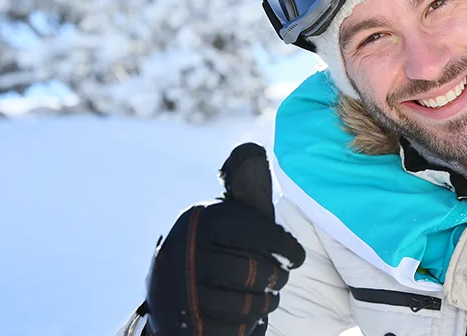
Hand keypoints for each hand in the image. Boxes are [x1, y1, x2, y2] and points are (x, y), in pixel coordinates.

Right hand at [143, 143, 305, 335]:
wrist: (171, 289)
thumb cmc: (215, 246)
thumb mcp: (229, 215)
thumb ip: (246, 188)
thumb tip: (252, 150)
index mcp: (202, 220)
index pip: (260, 234)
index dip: (287, 248)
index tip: (295, 258)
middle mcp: (186, 253)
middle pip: (256, 273)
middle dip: (276, 279)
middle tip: (278, 280)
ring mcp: (181, 292)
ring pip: (247, 305)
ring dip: (264, 304)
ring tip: (264, 297)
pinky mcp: (183, 324)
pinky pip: (234, 331)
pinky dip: (249, 326)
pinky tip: (248, 316)